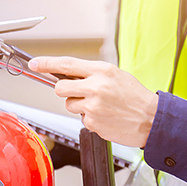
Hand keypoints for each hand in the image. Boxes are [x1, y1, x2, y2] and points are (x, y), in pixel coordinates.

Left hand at [29, 56, 158, 147]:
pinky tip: (105, 116)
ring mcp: (92, 106)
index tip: (34, 64)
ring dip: (79, 106)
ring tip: (100, 106)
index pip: (66, 64)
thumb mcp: (115, 75)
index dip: (46, 63)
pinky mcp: (92, 122)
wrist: (152, 119)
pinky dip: (90, 118)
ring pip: (69, 104)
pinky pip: (81, 118)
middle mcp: (95, 87)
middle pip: (60, 88)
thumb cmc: (135, 97)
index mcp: (101, 71)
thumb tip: (69, 74)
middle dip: (65, 91)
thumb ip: (92, 74)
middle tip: (78, 93)